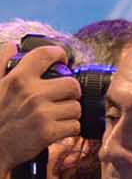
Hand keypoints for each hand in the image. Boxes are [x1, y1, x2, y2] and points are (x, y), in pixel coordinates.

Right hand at [0, 43, 80, 166]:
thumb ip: (2, 63)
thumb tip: (12, 46)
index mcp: (18, 78)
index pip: (45, 54)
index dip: (59, 54)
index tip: (62, 60)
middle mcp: (32, 93)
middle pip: (73, 84)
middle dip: (71, 92)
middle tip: (63, 97)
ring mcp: (42, 113)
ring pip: (76, 107)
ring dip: (70, 113)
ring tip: (57, 115)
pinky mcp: (49, 132)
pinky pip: (75, 126)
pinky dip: (69, 129)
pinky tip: (57, 128)